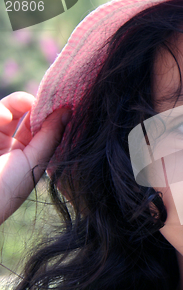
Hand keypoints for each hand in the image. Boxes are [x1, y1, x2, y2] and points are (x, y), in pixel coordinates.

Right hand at [0, 92, 69, 223]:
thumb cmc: (8, 187)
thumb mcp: (35, 161)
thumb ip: (50, 135)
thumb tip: (68, 110)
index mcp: (25, 153)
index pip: (37, 125)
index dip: (45, 112)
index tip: (56, 102)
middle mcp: (6, 144)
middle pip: (18, 112)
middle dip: (25, 103)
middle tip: (30, 101)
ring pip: (1, 111)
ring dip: (8, 106)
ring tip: (6, 115)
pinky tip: (2, 117)